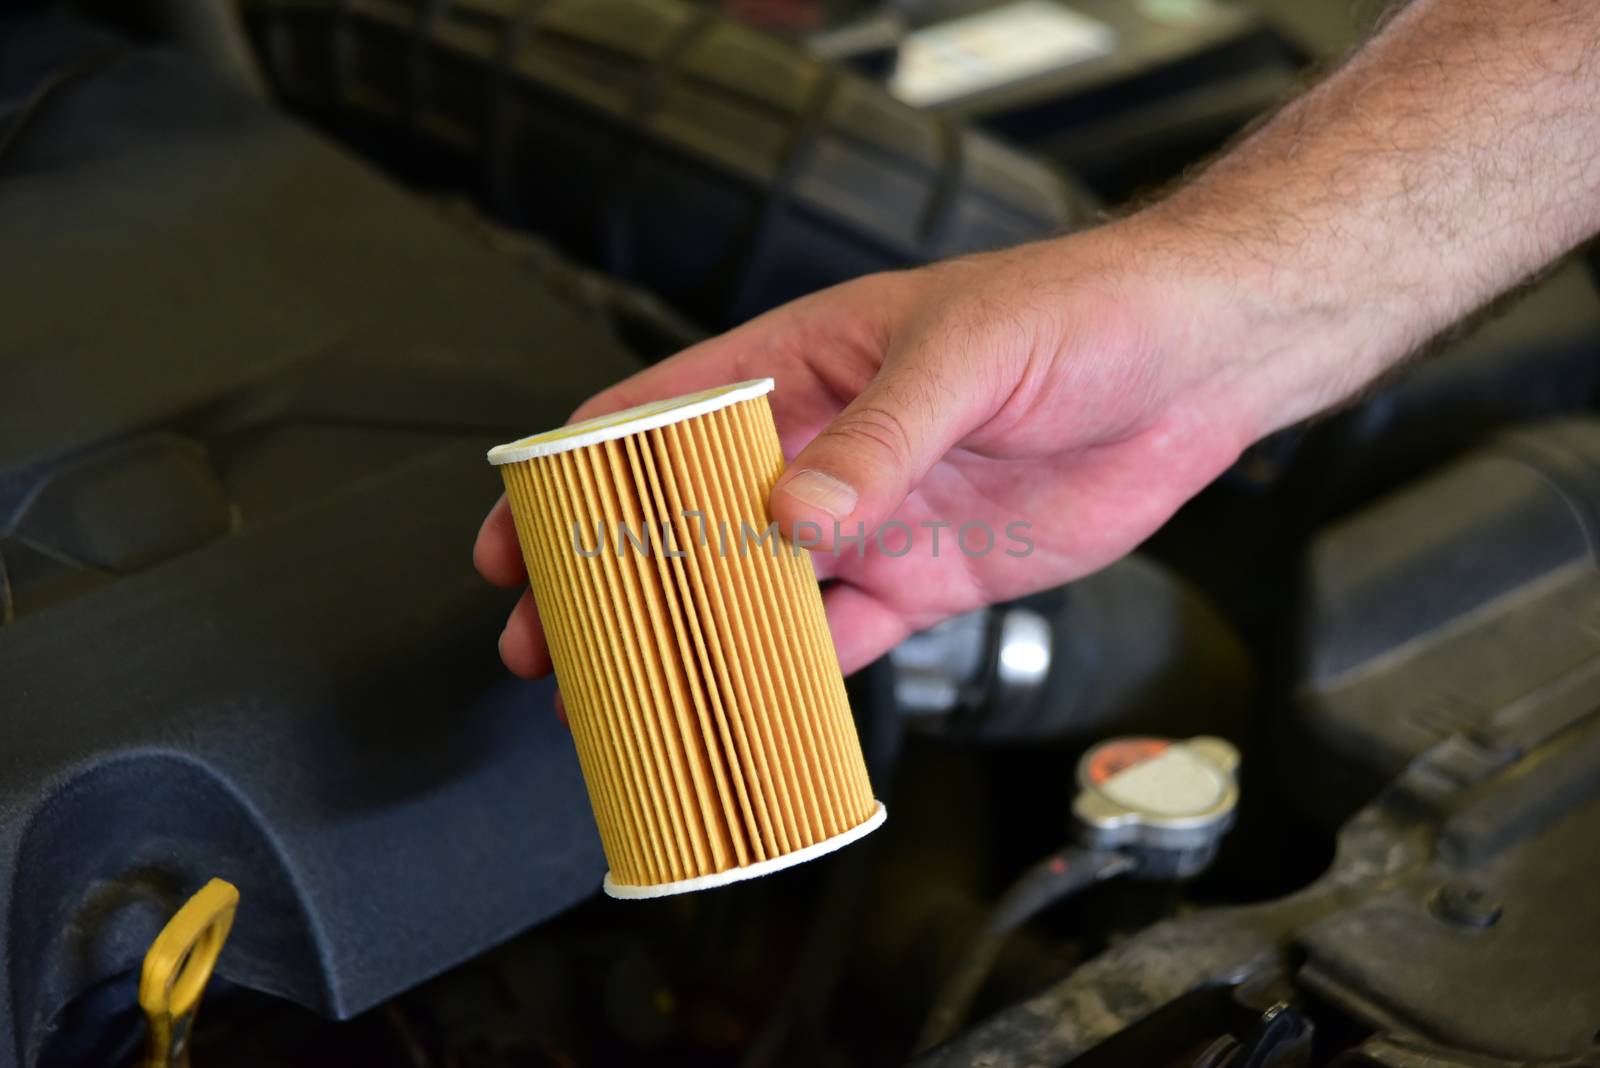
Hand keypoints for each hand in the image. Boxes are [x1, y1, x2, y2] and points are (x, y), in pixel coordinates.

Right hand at [476, 216, 1275, 678]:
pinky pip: (841, 638)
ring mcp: (867, 518)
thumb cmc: (1079, 313)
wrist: (1195, 367)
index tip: (522, 532)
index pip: (656, 417)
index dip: (578, 474)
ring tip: (625, 693)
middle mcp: (819, 448)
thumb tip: (793, 513)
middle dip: (610, 580)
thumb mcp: (967, 355)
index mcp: (802, 366)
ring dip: (687, 641)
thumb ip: (878, 437)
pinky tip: (750, 707)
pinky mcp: (925, 576)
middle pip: (681, 521)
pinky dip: (794, 676)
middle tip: (548, 641)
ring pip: (748, 591)